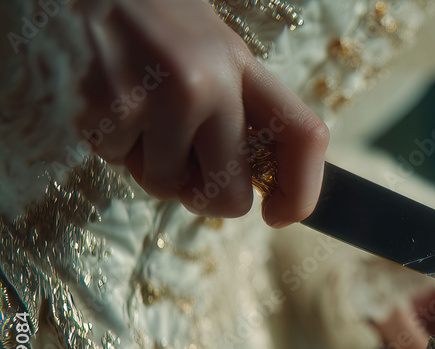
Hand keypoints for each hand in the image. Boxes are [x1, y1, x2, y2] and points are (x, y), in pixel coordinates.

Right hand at [77, 0, 328, 226]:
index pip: (303, 137)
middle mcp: (206, 83)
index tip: (278, 213)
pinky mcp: (105, 110)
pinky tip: (108, 100)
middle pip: (230, 194)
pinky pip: (117, 163)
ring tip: (138, 110)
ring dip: (150, 165)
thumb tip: (252, 185)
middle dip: (206, 196)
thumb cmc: (156, 23)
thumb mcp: (213, 52)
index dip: (302, 193)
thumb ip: (238, 112)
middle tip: (185, 167)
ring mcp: (155, 98)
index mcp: (241, 66)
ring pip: (165, 186)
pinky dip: (112, 144)